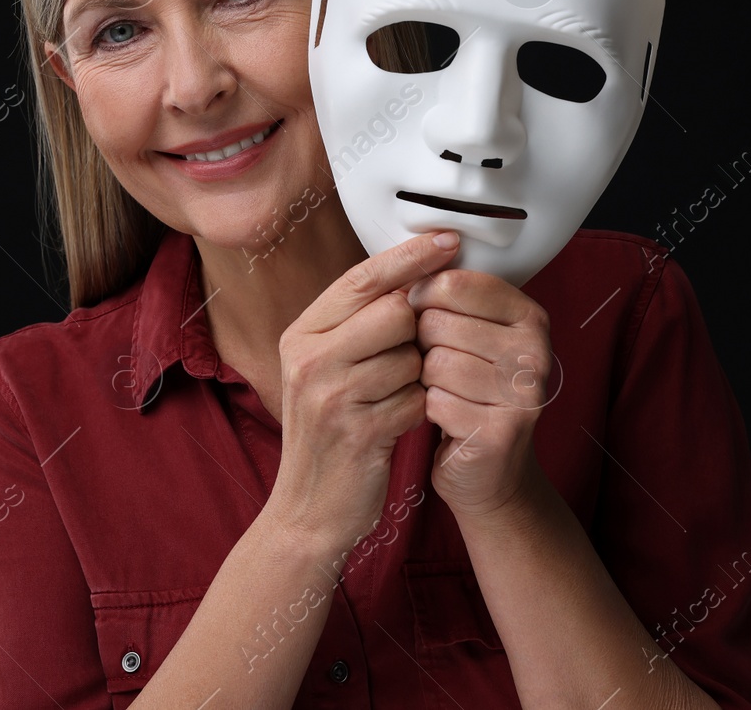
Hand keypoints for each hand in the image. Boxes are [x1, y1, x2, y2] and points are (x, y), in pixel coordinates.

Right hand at [268, 231, 461, 550]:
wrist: (308, 510)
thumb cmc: (329, 432)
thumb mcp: (325, 369)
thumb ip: (357, 324)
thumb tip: (414, 274)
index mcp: (301, 334)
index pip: (363, 277)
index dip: (410, 256)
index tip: (450, 240)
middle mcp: (308, 358)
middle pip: (395, 311)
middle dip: (416, 333)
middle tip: (406, 361)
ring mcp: (330, 394)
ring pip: (412, 355)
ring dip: (419, 377)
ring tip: (393, 399)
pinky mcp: (358, 430)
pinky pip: (417, 398)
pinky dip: (420, 410)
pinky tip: (398, 424)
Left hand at [409, 268, 556, 520]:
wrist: (488, 470)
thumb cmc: (467, 393)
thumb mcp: (467, 335)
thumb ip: (448, 296)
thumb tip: (410, 255)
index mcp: (528, 314)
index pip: (453, 283)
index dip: (422, 302)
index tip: (425, 321)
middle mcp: (535, 349)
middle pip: (439, 322)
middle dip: (422, 346)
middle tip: (438, 368)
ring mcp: (524, 392)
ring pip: (435, 362)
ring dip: (425, 381)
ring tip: (444, 392)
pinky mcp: (503, 431)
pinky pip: (436, 402)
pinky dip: (429, 411)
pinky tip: (446, 419)